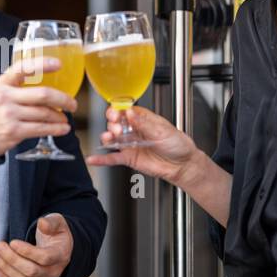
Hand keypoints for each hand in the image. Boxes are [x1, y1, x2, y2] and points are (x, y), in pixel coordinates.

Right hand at [0, 58, 76, 157]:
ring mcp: (10, 114)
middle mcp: (6, 97)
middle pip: (42, 95)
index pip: (23, 68)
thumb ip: (17, 85)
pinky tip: (62, 128)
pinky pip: (41, 129)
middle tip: (72, 103)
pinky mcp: (14, 131)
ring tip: (65, 118)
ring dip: (60, 117)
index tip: (58, 64)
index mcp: (3, 83)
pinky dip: (55, 129)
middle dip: (63, 99)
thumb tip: (46, 82)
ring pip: (44, 113)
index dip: (42, 64)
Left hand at [0, 213, 72, 276]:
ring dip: (5, 267)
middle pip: (31, 271)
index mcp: (60, 255)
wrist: (58, 249)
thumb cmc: (55, 234)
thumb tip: (42, 223)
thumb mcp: (57, 223)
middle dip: (11, 258)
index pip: (44, 257)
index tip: (12, 242)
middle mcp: (54, 272)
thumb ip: (51, 222)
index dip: (27, 251)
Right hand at [85, 105, 205, 187]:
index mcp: (143, 119)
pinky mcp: (129, 158)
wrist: (182, 165)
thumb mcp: (163, 131)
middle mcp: (134, 130)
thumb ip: (144, 124)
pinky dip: (102, 159)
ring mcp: (130, 144)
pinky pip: (113, 158)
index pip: (126, 111)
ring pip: (112, 139)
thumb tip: (131, 113)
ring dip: (107, 138)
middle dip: (112, 124)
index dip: (118, 111)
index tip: (116, 113)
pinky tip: (93, 158)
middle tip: (116, 128)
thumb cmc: (178, 145)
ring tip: (107, 139)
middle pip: (116, 124)